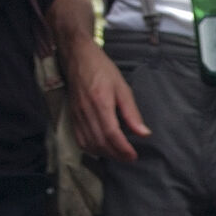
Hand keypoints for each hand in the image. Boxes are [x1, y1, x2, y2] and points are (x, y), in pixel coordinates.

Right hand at [66, 38, 148, 162]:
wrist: (78, 57)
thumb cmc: (102, 69)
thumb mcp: (122, 87)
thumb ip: (132, 112)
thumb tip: (143, 133)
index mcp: (100, 102)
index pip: (111, 133)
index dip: (123, 149)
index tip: (134, 155)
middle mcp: (86, 111)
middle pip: (100, 142)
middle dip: (116, 155)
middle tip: (129, 158)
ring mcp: (77, 115)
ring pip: (89, 143)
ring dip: (105, 154)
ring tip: (118, 154)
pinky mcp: (72, 116)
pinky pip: (80, 139)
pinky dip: (91, 149)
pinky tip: (101, 149)